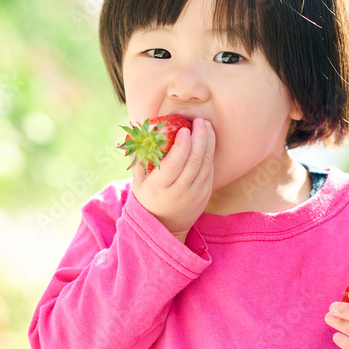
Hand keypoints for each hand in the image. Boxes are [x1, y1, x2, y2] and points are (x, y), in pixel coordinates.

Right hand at [131, 117, 214, 242]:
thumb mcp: (138, 183)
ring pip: (206, 164)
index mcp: (160, 188)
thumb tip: (140, 135)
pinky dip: (211, 153)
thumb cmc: (148, 199)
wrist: (166, 227)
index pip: (174, 164)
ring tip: (206, 125)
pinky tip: (209, 140)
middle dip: (199, 137)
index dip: (182, 145)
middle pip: (194, 161)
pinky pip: (210, 170)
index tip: (184, 129)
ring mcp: (195, 194)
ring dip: (208, 142)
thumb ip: (140, 161)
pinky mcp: (206, 194)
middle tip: (199, 121)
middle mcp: (179, 192)